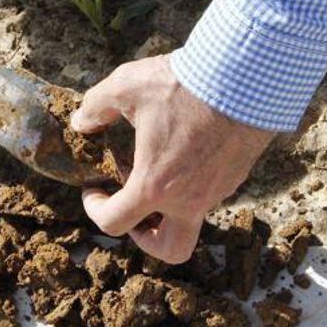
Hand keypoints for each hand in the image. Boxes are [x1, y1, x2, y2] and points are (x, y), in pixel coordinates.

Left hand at [72, 55, 274, 262]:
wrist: (246, 75)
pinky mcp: (236, 177)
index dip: (95, 210)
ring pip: (192, 220)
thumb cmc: (183, 84)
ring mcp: (217, 192)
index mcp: (154, 186)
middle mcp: (188, 200)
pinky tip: (186, 149)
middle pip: (170, 251)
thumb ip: (96, 107)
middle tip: (134, 207)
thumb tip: (81, 122)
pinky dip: (192, 184)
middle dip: (147, 238)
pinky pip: (210, 194)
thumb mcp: (126, 86)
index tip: (93, 191)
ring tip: (159, 168)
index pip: (113, 223)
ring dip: (170, 207)